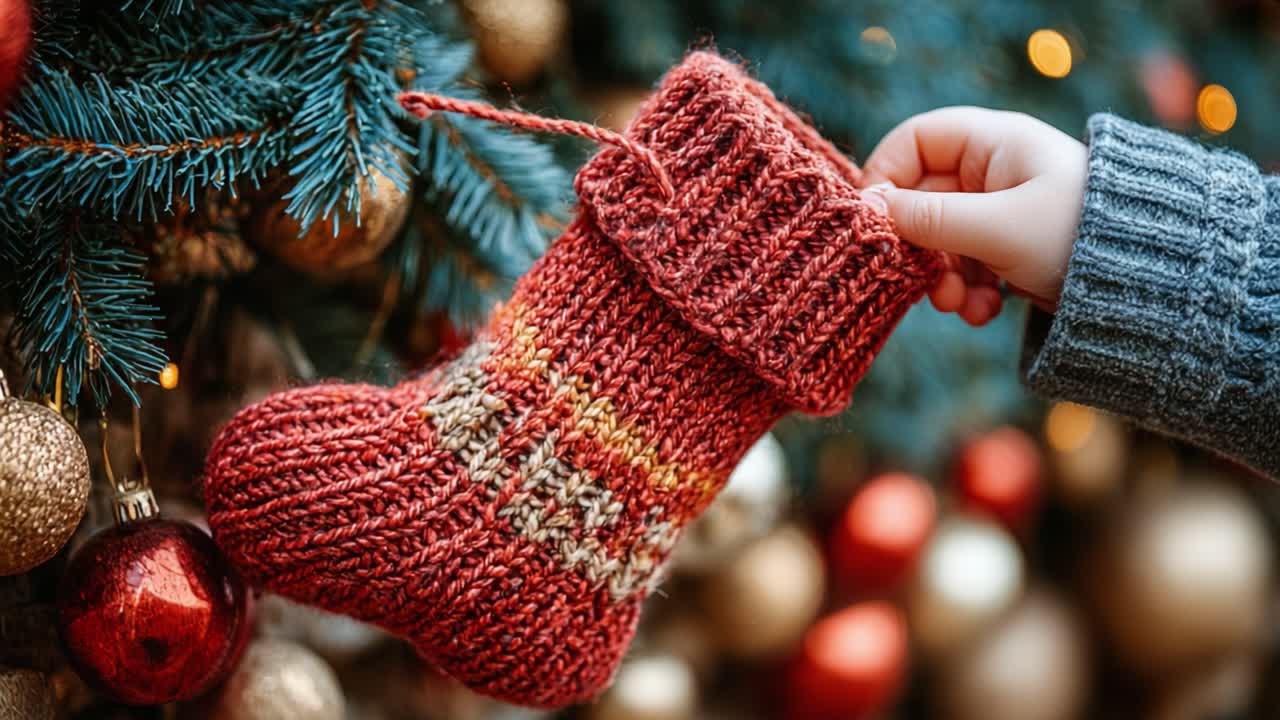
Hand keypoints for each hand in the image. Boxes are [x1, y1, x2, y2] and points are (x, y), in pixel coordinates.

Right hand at [862, 107, 1086, 324]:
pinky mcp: (1010, 251)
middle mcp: (994, 172)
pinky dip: (967, 292)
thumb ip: (928, 219)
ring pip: (941, 240)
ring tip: (959, 306)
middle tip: (918, 281)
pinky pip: (967, 266)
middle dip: (918, 246)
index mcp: (994, 143)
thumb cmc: (1076, 237)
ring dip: (940, 278)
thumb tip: (868, 211)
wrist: (1153, 286)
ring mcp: (1002, 212)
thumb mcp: (997, 228)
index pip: (916, 142)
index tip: (873, 221)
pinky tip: (985, 311)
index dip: (887, 176)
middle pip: (922, 199)